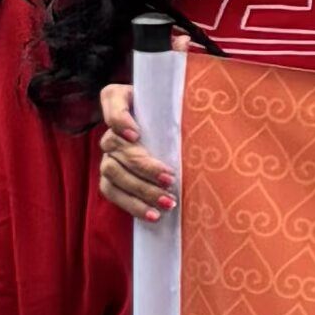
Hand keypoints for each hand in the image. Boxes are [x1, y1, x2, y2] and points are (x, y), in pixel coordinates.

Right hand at [95, 83, 174, 225]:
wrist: (170, 139)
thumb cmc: (175, 118)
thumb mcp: (176, 104)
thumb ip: (178, 103)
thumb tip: (207, 108)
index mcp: (120, 99)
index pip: (111, 100)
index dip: (119, 119)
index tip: (136, 134)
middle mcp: (110, 128)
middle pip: (116, 147)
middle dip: (144, 166)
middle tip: (170, 179)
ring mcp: (108, 155)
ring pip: (113, 173)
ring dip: (140, 189)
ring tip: (167, 202)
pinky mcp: (109, 178)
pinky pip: (112, 192)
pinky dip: (132, 205)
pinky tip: (152, 215)